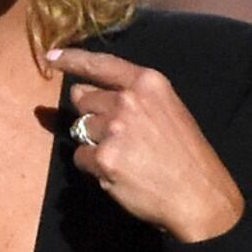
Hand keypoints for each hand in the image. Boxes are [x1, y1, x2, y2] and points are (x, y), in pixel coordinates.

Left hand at [47, 49, 244, 243]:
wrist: (198, 194)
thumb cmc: (186, 154)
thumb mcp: (167, 109)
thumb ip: (131, 97)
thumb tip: (84, 91)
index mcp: (147, 83)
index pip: (101, 64)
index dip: (73, 59)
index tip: (52, 57)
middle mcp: (128, 100)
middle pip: (84, 99)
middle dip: (91, 115)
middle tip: (116, 135)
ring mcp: (114, 128)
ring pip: (80, 129)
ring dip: (93, 142)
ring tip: (125, 156)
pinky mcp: (103, 157)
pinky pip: (80, 156)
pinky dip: (93, 166)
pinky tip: (118, 173)